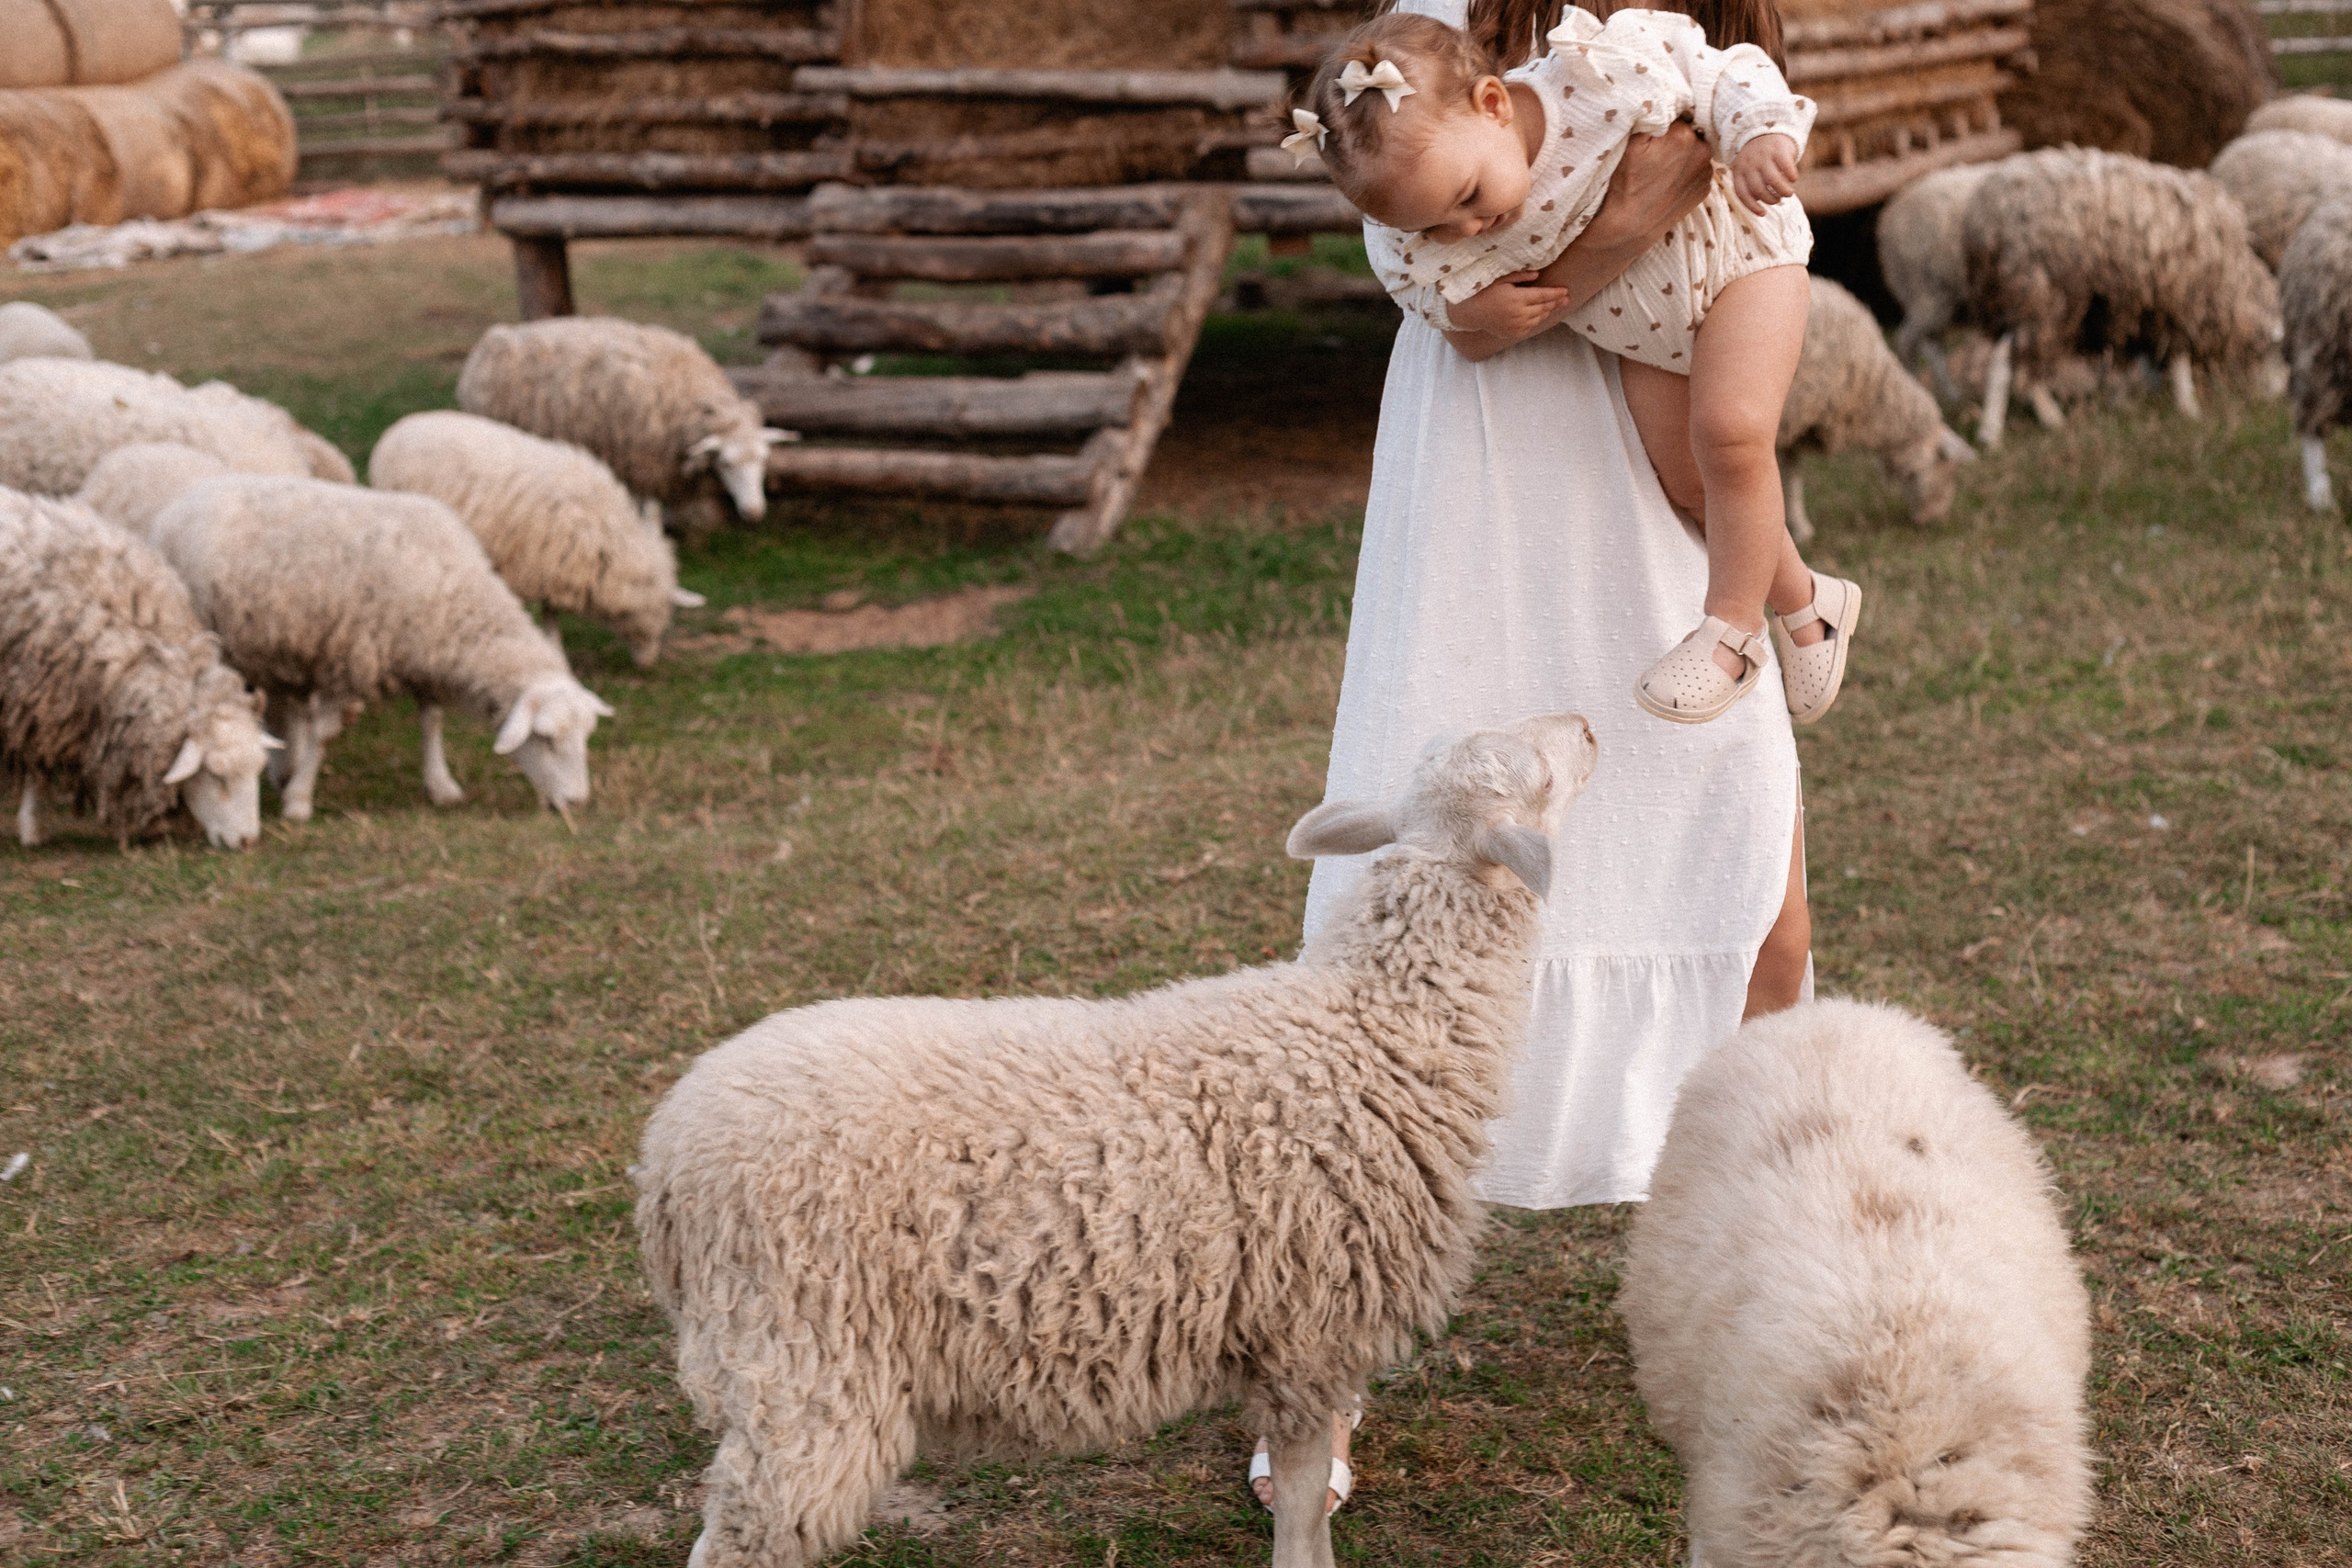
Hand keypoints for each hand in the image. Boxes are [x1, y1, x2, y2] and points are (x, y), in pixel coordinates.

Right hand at [1447, 272, 1571, 341]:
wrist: (1472, 313)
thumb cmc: (1485, 292)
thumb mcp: (1501, 280)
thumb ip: (1520, 276)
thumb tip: (1538, 275)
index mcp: (1517, 299)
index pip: (1543, 295)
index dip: (1555, 293)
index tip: (1566, 290)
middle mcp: (1519, 314)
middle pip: (1543, 307)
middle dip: (1556, 302)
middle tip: (1566, 298)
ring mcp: (1516, 326)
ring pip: (1539, 318)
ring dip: (1548, 311)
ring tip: (1556, 305)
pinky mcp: (1513, 333)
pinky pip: (1530, 326)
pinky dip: (1537, 319)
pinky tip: (1541, 314)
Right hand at [1586, 122, 1713, 253]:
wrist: (1628, 227)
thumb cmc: (1624, 184)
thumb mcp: (1630, 142)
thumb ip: (1652, 115)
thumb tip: (1665, 100)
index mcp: (1684, 135)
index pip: (1677, 112)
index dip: (1662, 120)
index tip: (1650, 134)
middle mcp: (1702, 152)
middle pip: (1688, 130)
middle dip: (1673, 135)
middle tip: (1653, 153)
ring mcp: (1706, 173)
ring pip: (1694, 149)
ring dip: (1681, 153)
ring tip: (1659, 169)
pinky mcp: (1704, 190)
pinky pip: (1696, 169)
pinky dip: (1684, 170)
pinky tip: (1667, 181)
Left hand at [1731, 133, 1799, 213]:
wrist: (1766, 128)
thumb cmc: (1758, 157)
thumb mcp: (1747, 168)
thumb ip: (1751, 184)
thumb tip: (1762, 209)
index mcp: (1739, 170)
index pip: (1742, 193)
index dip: (1752, 206)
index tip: (1763, 213)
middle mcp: (1750, 163)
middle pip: (1759, 189)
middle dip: (1770, 199)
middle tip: (1778, 200)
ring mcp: (1764, 156)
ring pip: (1773, 181)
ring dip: (1783, 191)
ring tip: (1788, 193)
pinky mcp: (1779, 150)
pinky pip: (1786, 168)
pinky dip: (1792, 177)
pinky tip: (1793, 179)